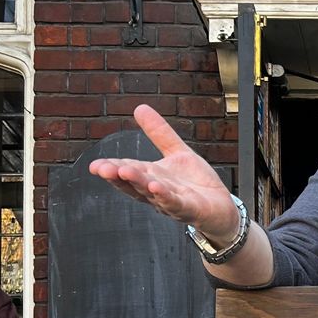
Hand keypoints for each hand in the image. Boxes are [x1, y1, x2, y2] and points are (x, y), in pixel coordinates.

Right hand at [88, 105, 241, 241]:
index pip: (128, 171)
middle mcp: (157, 192)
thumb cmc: (196, 184)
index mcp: (151, 177)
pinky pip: (175, 204)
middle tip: (103, 168)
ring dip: (138, 183)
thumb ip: (160, 133)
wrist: (222, 209)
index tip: (95, 165)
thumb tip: (139, 107)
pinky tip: (155, 188)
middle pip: (135, 184)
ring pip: (152, 194)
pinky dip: (165, 197)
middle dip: (119, 176)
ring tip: (126, 171)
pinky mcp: (190, 210)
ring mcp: (173, 203)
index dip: (112, 168)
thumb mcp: (178, 153)